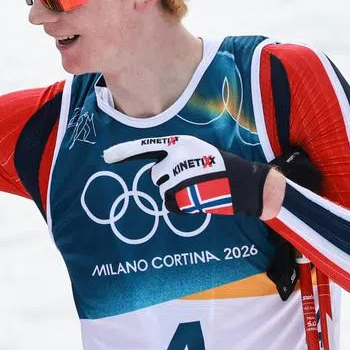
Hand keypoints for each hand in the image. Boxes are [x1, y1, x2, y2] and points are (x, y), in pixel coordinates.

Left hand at [103, 134, 271, 217]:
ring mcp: (177, 179)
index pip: (146, 147)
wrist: (242, 183)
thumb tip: (154, 170)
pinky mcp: (182, 197)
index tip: (106, 157)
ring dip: (176, 192)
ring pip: (163, 190)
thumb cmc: (219, 166)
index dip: (124, 152)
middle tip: (192, 177)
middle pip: (155, 175)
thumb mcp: (196, 150)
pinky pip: (171, 204)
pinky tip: (198, 197)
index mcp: (178, 145)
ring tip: (198, 187)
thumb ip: (174, 155)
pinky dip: (182, 204)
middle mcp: (174, 160)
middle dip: (168, 178)